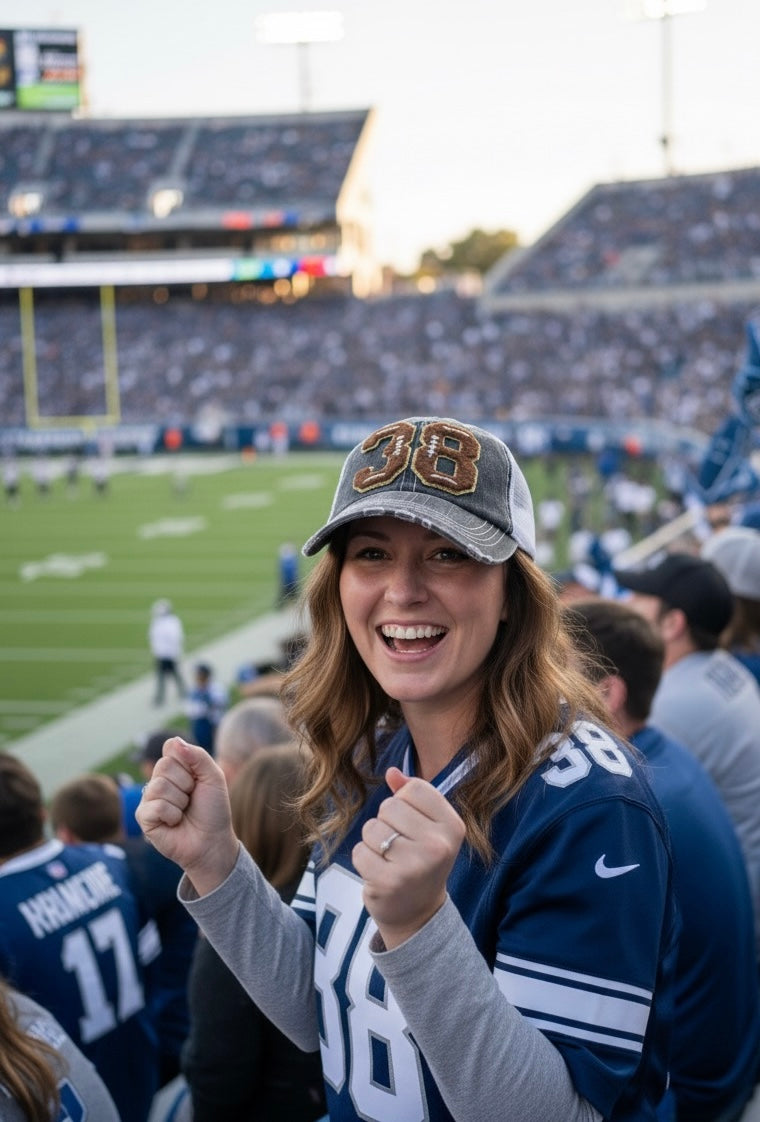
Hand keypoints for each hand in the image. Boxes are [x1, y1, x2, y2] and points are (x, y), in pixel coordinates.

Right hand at [136, 737, 238, 895]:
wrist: (212, 840)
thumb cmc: (213, 809)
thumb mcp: (213, 777)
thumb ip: (197, 756)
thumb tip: (174, 741)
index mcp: (175, 767)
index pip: (171, 748)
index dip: (188, 762)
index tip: (198, 778)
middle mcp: (159, 780)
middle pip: (163, 766)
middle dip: (186, 784)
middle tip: (191, 798)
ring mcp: (149, 798)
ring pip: (159, 787)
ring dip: (180, 801)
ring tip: (184, 811)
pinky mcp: (143, 817)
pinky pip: (155, 807)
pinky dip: (171, 815)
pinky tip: (174, 822)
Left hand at [352, 766, 465, 948]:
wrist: (419, 914)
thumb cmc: (422, 860)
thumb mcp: (428, 827)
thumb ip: (412, 796)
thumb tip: (392, 772)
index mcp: (453, 826)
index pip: (414, 788)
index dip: (405, 802)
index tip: (413, 826)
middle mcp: (438, 845)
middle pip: (390, 806)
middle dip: (387, 823)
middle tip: (400, 847)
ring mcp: (414, 866)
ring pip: (371, 827)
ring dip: (373, 841)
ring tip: (390, 860)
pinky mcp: (388, 882)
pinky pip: (360, 850)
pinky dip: (364, 859)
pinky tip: (379, 873)